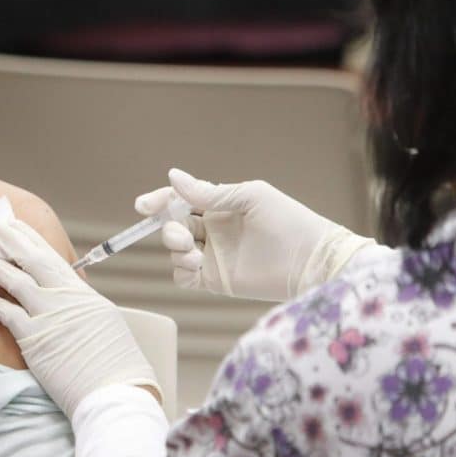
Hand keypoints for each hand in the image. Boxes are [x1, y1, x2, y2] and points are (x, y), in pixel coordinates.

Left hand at [0, 219, 159, 418]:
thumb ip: (81, 303)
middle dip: (9, 239)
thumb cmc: (115, 361)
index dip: (29, 238)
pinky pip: (7, 315)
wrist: (115, 389)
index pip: (50, 256)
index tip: (14, 224)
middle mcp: (63, 297)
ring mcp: (48, 316)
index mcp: (81, 292)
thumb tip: (69, 295)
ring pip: (15, 281)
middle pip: (31, 259)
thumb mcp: (102, 320)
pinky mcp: (34, 339)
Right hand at [136, 168, 375, 300]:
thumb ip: (209, 192)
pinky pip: (183, 276)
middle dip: (167, 227)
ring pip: (174, 250)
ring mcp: (213, 256)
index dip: (159, 201)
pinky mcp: (216, 280)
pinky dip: (180, 269)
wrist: (312, 262)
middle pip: (172, 225)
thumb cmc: (288, 221)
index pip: (180, 200)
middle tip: (181, 233)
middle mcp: (212, 230)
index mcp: (219, 206)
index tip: (144, 206)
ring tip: (193, 251)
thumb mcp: (249, 197)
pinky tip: (195, 264)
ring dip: (174, 248)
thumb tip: (173, 176)